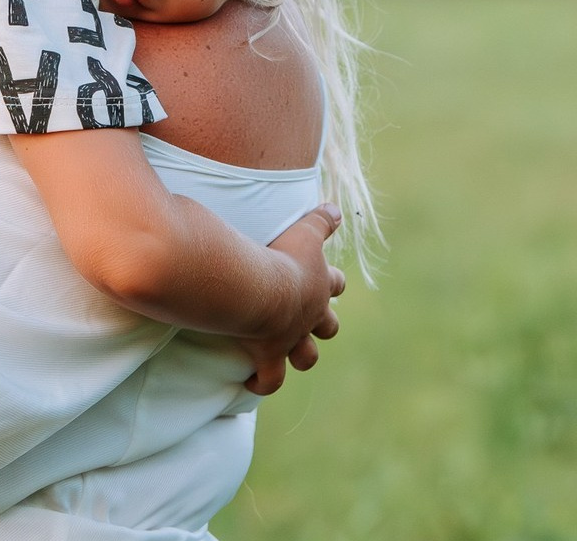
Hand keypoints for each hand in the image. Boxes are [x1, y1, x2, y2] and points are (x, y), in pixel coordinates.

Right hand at [241, 203, 345, 395]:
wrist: (261, 288)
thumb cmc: (280, 255)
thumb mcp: (305, 231)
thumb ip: (321, 219)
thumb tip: (337, 207)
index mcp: (317, 285)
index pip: (334, 283)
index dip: (333, 281)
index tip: (331, 281)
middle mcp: (309, 316)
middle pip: (328, 326)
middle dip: (324, 324)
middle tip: (314, 320)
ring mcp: (291, 338)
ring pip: (306, 356)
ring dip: (302, 356)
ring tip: (293, 355)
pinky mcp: (269, 356)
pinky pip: (270, 378)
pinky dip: (263, 382)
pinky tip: (254, 384)